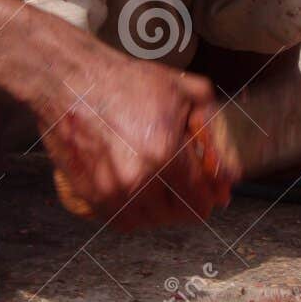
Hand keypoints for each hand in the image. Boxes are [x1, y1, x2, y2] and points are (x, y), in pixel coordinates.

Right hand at [28, 25, 239, 228]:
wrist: (71, 80)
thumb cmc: (124, 81)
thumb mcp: (184, 90)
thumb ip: (213, 126)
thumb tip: (229, 165)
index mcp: (166, 154)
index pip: (200, 200)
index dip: (211, 197)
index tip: (213, 192)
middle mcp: (139, 179)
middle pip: (178, 215)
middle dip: (189, 202)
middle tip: (187, 186)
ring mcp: (111, 191)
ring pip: (149, 222)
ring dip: (161, 209)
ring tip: (162, 186)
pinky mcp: (89, 195)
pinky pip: (121, 220)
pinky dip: (134, 212)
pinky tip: (139, 190)